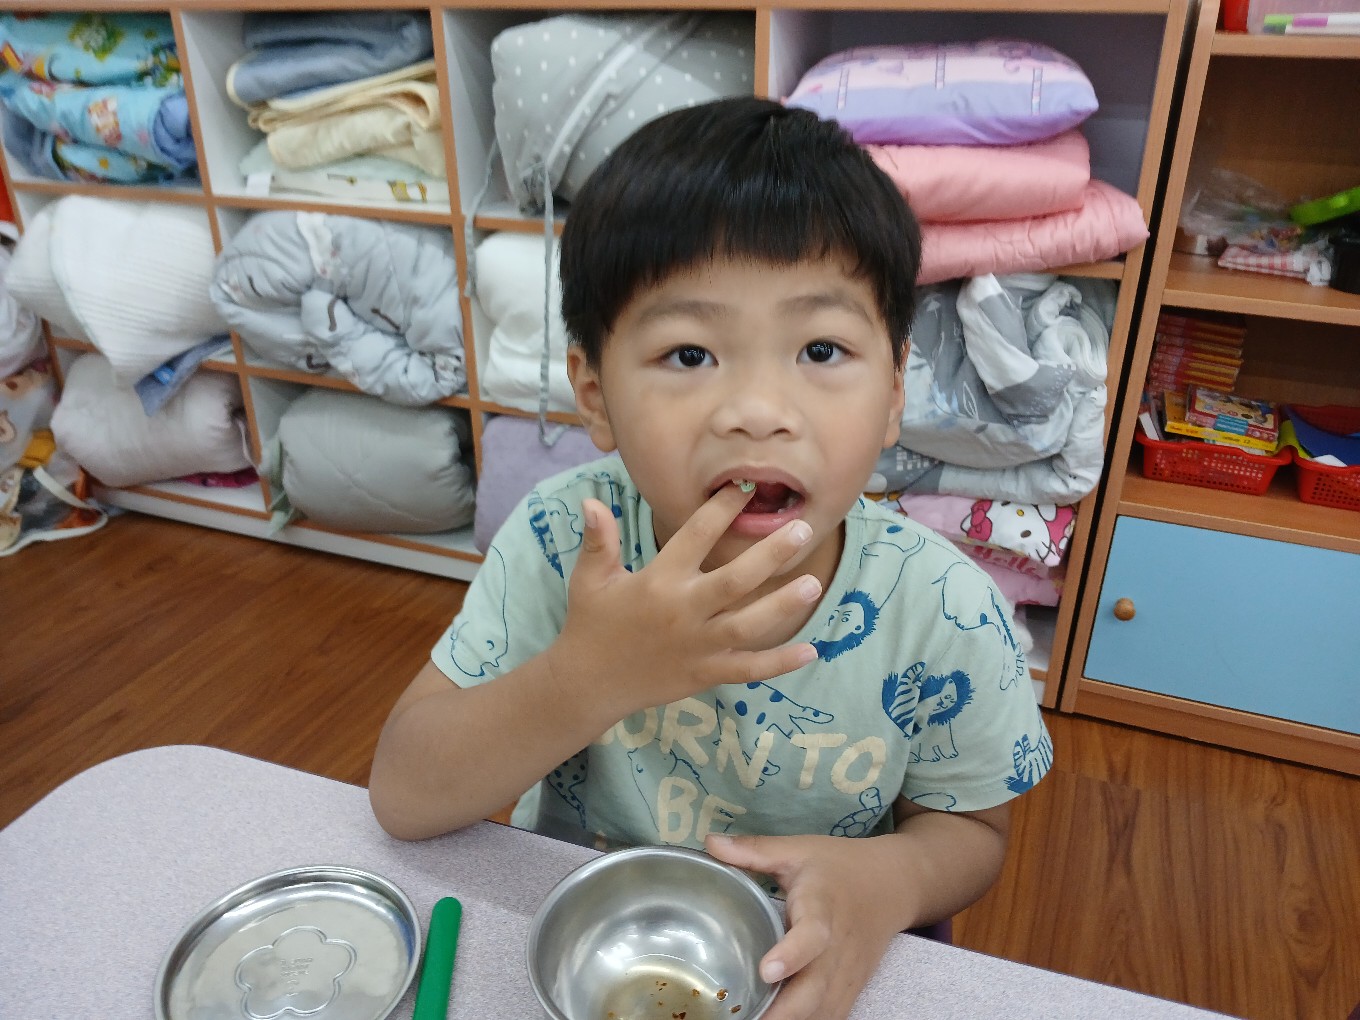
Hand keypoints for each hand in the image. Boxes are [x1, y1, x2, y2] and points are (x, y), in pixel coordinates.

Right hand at [547, 484, 821, 716]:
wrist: (588, 683)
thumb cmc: (592, 623)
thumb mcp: (590, 578)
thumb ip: (599, 540)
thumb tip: (592, 502)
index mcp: (658, 581)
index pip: (695, 536)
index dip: (722, 509)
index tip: (747, 488)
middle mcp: (683, 611)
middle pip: (735, 580)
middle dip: (771, 554)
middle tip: (802, 530)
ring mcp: (697, 646)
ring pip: (749, 625)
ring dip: (783, 606)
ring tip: (814, 583)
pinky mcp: (705, 674)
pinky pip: (748, 669)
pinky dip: (779, 663)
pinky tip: (811, 651)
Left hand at [705, 832, 909, 1019]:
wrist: (894, 885)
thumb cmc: (840, 866)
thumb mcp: (797, 850)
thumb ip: (753, 850)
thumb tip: (710, 842)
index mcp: (822, 908)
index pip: (812, 936)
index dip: (791, 955)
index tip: (766, 971)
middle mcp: (838, 948)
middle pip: (816, 990)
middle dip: (783, 1012)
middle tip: (745, 1019)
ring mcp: (847, 973)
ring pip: (823, 1011)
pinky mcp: (851, 989)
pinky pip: (831, 1016)